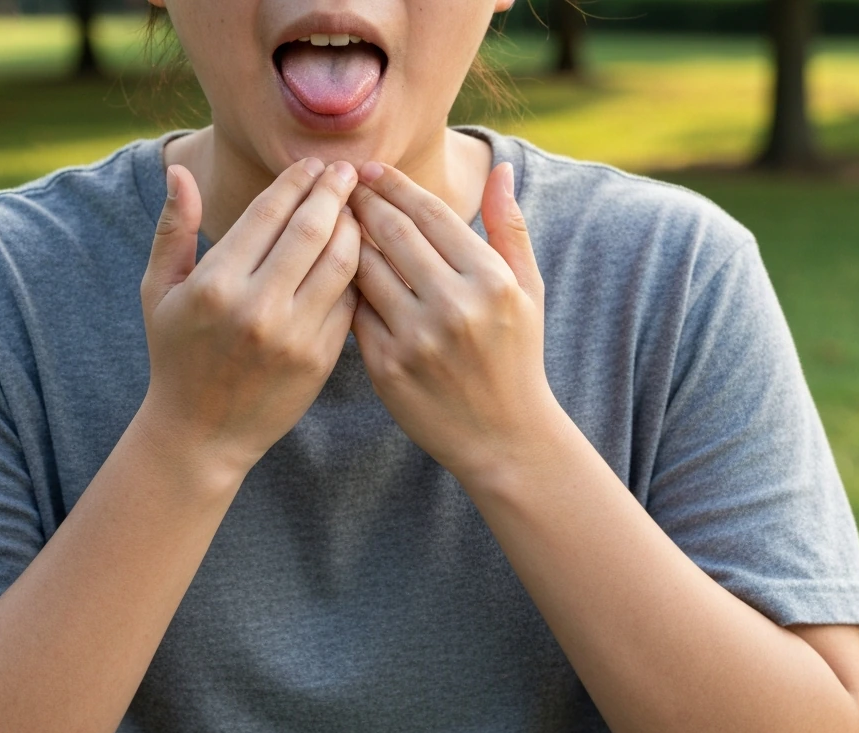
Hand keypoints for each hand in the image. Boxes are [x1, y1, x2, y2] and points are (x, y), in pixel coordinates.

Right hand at [138, 157, 360, 476]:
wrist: (201, 434)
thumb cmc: (176, 355)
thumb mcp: (160, 292)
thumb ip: (174, 229)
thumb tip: (181, 171)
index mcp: (216, 284)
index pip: (268, 213)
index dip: (295, 181)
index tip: (311, 165)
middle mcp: (258, 308)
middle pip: (311, 230)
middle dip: (333, 192)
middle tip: (347, 171)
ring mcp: (294, 336)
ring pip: (340, 262)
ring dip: (353, 227)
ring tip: (356, 208)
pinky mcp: (321, 359)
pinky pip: (349, 301)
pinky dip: (357, 271)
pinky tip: (359, 252)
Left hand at [346, 160, 562, 481]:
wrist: (502, 437)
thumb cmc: (515, 356)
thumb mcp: (527, 291)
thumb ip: (510, 228)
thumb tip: (501, 169)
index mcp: (490, 280)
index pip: (430, 213)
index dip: (394, 186)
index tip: (369, 170)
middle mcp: (454, 306)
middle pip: (393, 234)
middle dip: (361, 203)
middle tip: (339, 186)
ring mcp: (418, 339)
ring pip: (365, 269)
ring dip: (344, 240)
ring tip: (332, 223)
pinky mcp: (388, 367)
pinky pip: (355, 312)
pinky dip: (345, 289)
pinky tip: (332, 273)